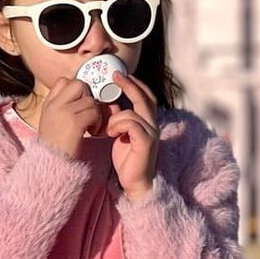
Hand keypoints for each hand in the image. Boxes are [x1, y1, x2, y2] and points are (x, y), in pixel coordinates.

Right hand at [36, 78, 103, 157]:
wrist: (51, 164)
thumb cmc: (56, 147)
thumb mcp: (53, 122)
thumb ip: (67, 108)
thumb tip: (92, 100)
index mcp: (48, 104)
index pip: (64, 81)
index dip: (76, 90)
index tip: (79, 105)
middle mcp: (54, 105)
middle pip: (78, 85)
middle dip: (88, 97)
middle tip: (87, 114)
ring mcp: (64, 112)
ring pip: (90, 100)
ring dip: (95, 113)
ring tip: (90, 126)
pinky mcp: (75, 122)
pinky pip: (94, 112)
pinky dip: (97, 122)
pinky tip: (92, 132)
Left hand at [105, 71, 158, 199]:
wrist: (134, 183)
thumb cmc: (127, 160)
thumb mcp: (119, 134)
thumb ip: (118, 118)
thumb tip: (110, 103)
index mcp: (147, 122)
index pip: (145, 96)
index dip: (134, 84)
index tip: (119, 74)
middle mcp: (152, 125)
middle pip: (145, 97)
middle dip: (130, 85)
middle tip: (115, 75)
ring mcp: (151, 133)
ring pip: (132, 112)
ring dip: (115, 117)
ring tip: (107, 129)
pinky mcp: (146, 142)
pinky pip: (131, 124)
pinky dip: (118, 126)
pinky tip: (111, 134)